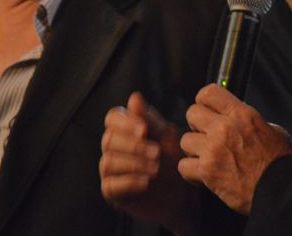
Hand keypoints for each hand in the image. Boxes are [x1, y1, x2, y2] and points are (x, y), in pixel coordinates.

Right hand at [100, 92, 198, 234]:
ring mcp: (111, 170)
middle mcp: (113, 147)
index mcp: (125, 129)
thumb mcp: (167, 136)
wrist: (182, 193)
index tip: (144, 130)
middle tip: (157, 152)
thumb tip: (134, 97)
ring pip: (109, 161)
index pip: (112, 118)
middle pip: (109, 139)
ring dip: (134, 164)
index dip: (125, 122)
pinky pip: (110, 184)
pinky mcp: (112, 192)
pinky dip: (129, 182)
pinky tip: (146, 182)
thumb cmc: (173, 159)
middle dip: (133, 145)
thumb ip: (150, 119)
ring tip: (156, 168)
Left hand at [179, 84, 291, 214]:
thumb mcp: (270, 129)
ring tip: (208, 157)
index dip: (205, 101)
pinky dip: (191, 171)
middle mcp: (224, 128)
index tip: (208, 110)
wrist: (280, 189)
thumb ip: (249, 120)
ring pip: (186, 140)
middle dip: (198, 124)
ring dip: (195, 149)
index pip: (208, 93)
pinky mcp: (207, 171)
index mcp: (241, 114)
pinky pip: (183, 166)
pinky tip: (204, 174)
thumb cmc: (279, 162)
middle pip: (192, 113)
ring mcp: (213, 149)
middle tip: (207, 135)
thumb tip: (237, 117)